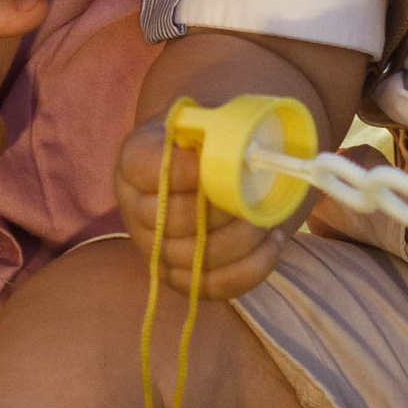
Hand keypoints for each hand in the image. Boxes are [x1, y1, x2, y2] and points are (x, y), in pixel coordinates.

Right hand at [114, 116, 297, 304]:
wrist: (208, 165)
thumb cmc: (213, 141)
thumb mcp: (210, 122)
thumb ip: (221, 129)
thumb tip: (249, 149)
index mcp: (135, 160)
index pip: (145, 168)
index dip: (185, 171)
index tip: (224, 164)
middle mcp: (133, 207)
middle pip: (170, 220)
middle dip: (220, 211)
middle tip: (253, 197)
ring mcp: (152, 247)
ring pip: (193, 258)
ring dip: (241, 241)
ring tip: (267, 220)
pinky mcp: (177, 276)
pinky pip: (213, 286)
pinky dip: (251, 268)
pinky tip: (273, 242)